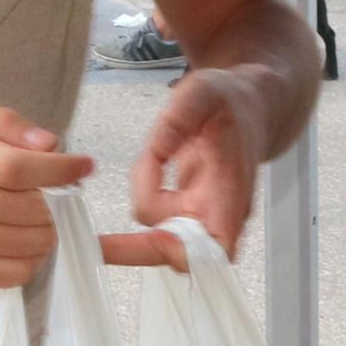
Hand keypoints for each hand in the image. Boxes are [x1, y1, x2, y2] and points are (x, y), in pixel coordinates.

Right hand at [0, 97, 93, 286]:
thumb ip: (3, 122)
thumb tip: (50, 145)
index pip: (22, 168)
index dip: (63, 169)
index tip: (82, 166)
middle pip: (32, 210)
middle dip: (56, 199)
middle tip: (53, 189)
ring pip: (29, 245)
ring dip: (46, 230)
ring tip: (37, 213)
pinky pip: (10, 275)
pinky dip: (28, 260)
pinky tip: (20, 240)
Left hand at [128, 68, 262, 263]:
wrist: (247, 106)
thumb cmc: (230, 101)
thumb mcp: (204, 91)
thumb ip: (180, 116)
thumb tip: (158, 149)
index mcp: (230, 192)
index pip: (213, 248)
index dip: (181, 254)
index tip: (148, 240)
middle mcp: (218, 213)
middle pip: (175, 252)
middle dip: (136, 245)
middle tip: (99, 241)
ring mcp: (201, 214)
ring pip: (157, 229)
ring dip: (142, 196)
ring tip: (156, 154)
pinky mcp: (186, 208)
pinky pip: (154, 213)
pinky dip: (143, 192)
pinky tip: (152, 162)